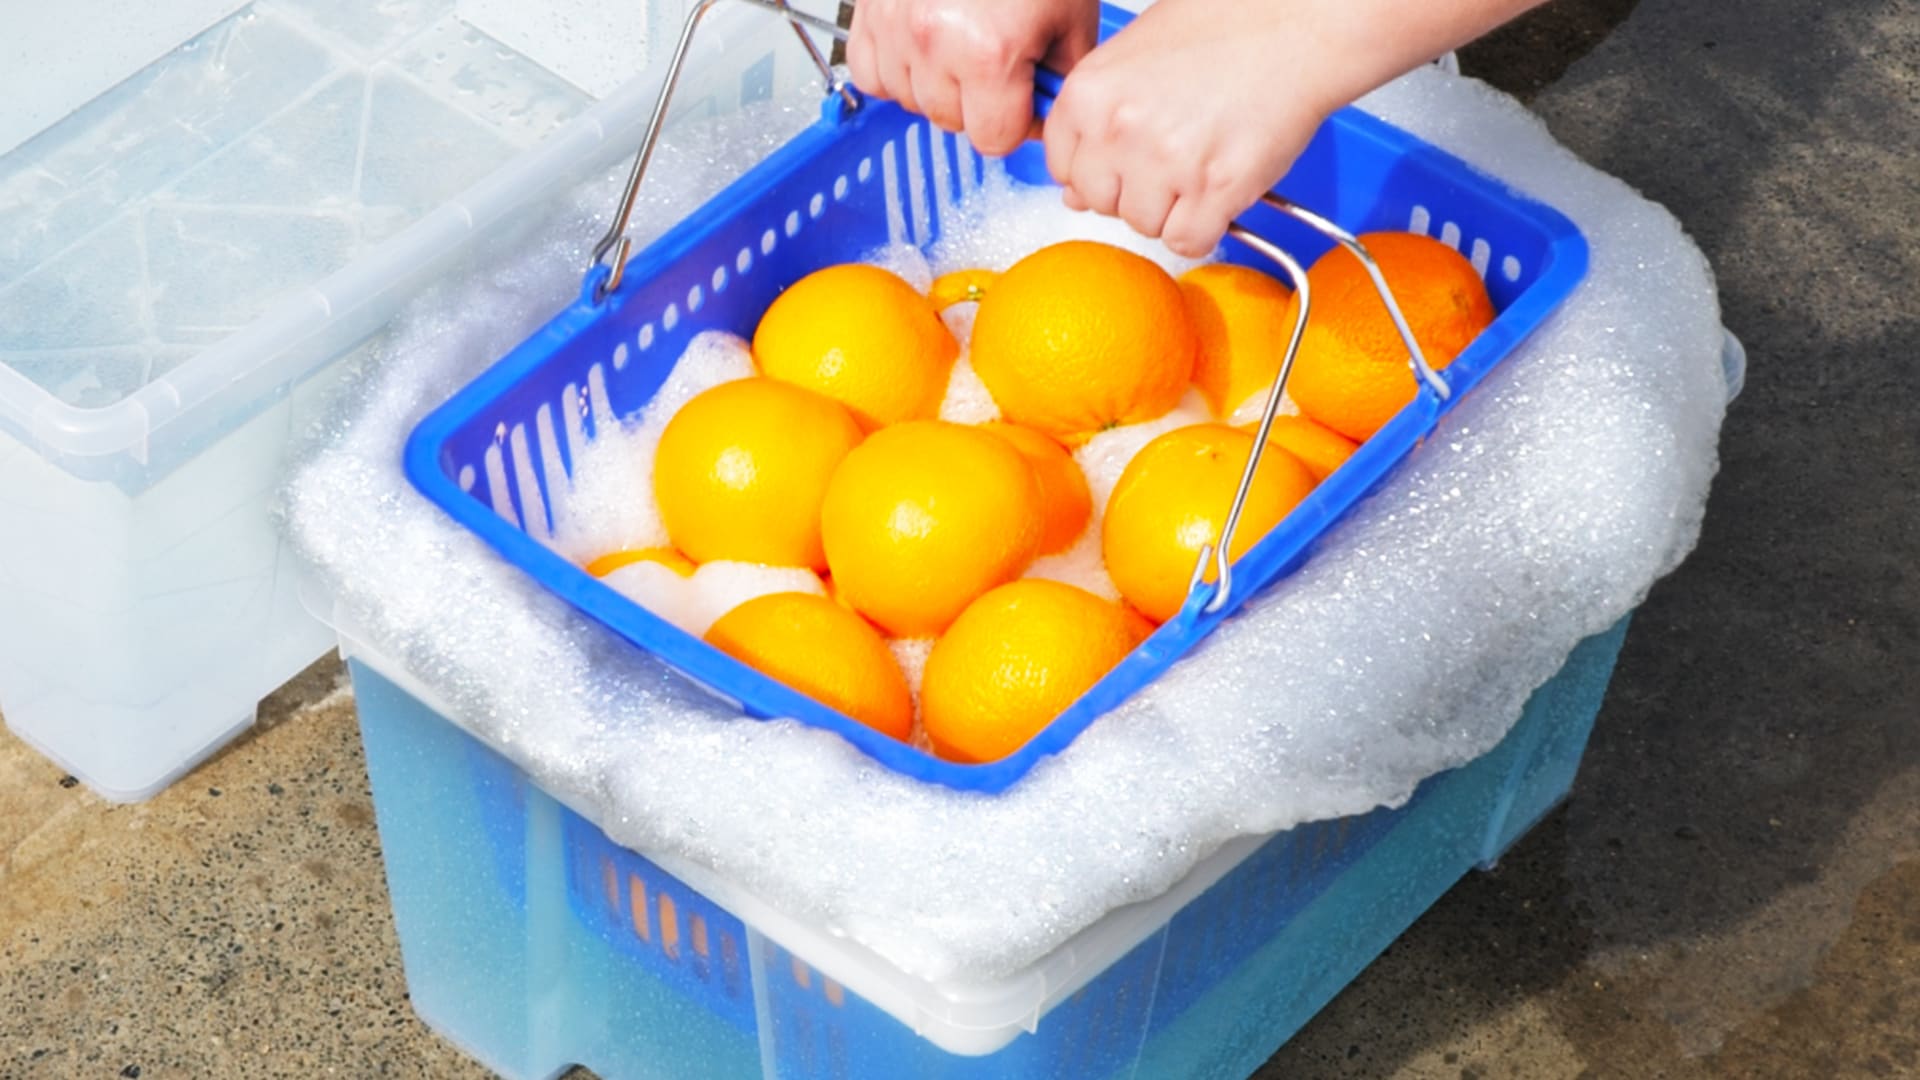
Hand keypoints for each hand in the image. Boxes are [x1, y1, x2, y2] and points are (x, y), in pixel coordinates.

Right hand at [845, 0, 1099, 156]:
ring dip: (935, 84)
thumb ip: (1059, 78)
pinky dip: (896, 67)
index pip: (994, 139)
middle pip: (950, 122)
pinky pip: (871, 73)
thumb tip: (1045, 114)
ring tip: (961, 45)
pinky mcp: (867, 11)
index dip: (1016, 122)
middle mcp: (934, 43)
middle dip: (978, 102)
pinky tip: (925, 45)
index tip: (1023, 99)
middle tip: (996, 62)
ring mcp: (894, 27)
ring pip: (909, 100)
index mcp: (989, 54)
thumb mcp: (1070, 17)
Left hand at [1043, 0, 1332, 257]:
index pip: (1063, 167)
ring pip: (1145, 227)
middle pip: (1101, 204)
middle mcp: (1118, 129)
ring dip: (1173, 209)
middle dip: (1134, 191)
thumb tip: (1075, 191)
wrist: (1296, 24)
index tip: (1126, 159)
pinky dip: (1205, 227)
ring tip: (1204, 161)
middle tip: (1174, 157)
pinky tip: (1220, 189)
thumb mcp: (1135, 55)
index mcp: (1088, 92)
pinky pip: (1188, 241)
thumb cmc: (1224, 27)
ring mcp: (1166, 162)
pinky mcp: (1215, 188)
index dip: (1100, 168)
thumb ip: (1097, 118)